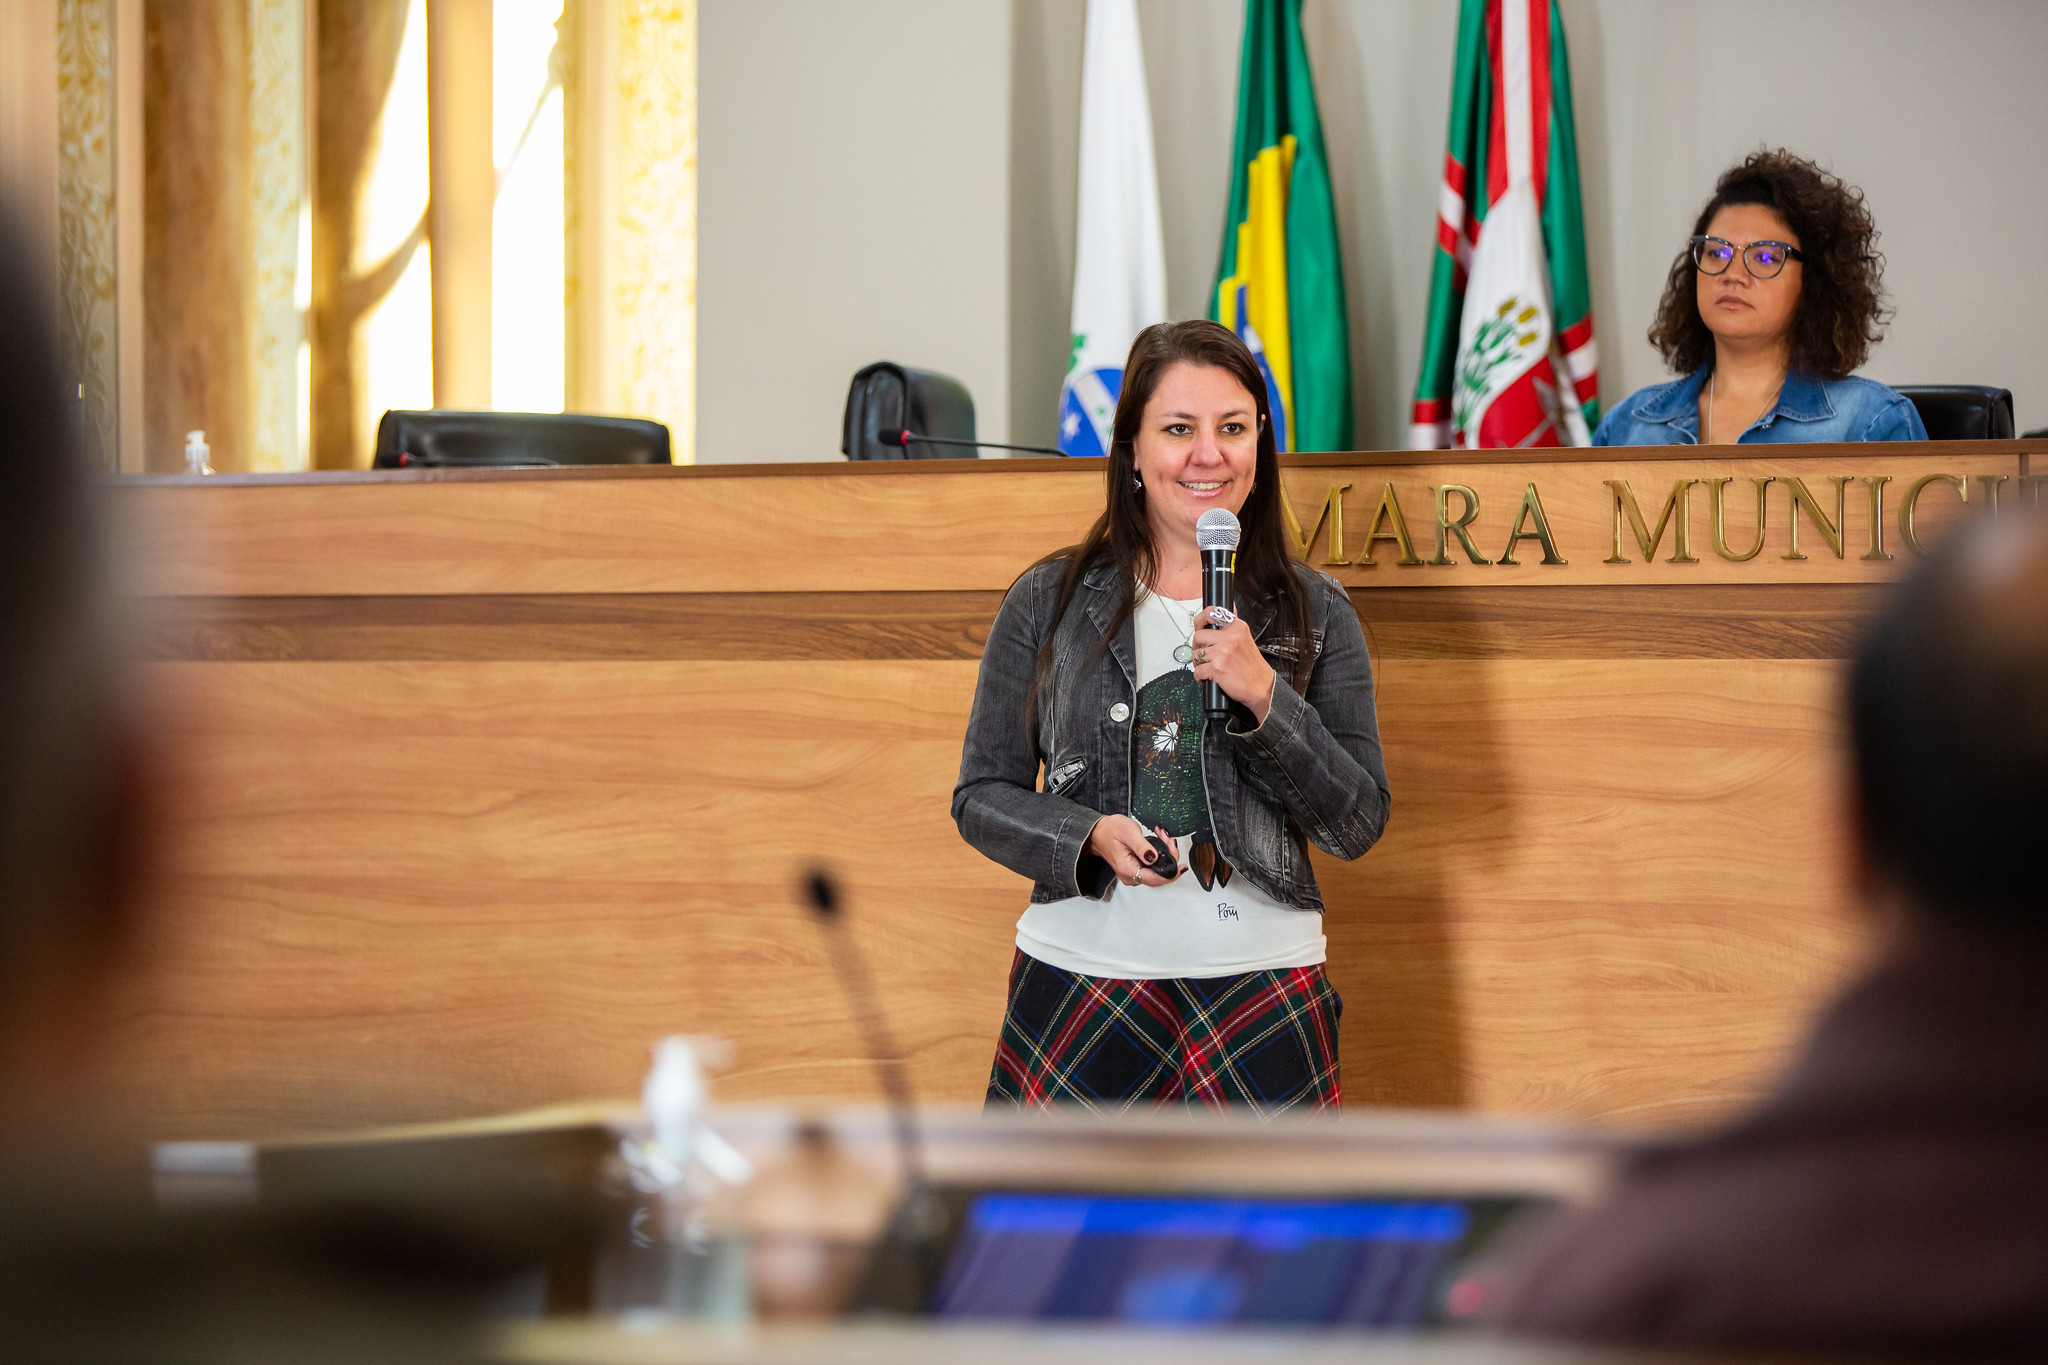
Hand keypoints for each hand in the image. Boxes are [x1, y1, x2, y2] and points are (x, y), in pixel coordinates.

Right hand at [1086, 816, 1178, 887]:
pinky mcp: (1136, 870)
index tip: (1182, 865)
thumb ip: (1142, 847)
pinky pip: (1153, 868)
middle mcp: (1131, 877)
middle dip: (1170, 858)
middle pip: (1159, 876)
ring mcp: (1133, 874)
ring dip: (1166, 855)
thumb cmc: (1110, 830)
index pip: (1155, 878)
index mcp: (1128, 870)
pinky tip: (1160, 842)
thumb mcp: (1128, 832)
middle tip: (1169, 840)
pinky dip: (1160, 856)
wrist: (1098, 832)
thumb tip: (1155, 858)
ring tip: (1163, 837)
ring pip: (1158, 871)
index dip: (1171, 872)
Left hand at [1190, 606, 1276, 724]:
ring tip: (1208, 667)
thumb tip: (1225, 610)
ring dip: (1199, 663)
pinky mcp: (1217, 668)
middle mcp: (1230, 638)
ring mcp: (1223, 653)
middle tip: (1203, 654)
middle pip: (1198, 636)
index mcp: (1237, 627)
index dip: (1201, 619)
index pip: (1213, 613)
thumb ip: (1232, 628)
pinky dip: (1200, 677)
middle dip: (1198, 647)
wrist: (1262, 687)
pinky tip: (1208, 677)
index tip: (1199, 625)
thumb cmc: (1253, 667)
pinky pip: (1197, 671)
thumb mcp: (1246, 639)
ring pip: (1196, 654)